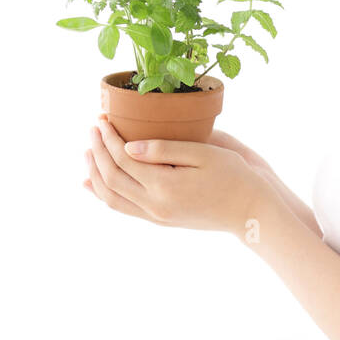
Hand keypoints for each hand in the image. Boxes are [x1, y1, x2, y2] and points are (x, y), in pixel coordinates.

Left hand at [83, 114, 266, 234]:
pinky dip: (104, 195)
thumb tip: (129, 146)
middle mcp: (155, 206)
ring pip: (112, 199)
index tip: (102, 119)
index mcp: (165, 186)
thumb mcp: (204, 154)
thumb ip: (165, 149)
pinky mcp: (161, 220)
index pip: (123, 159)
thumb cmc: (234, 176)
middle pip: (111, 179)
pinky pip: (123, 209)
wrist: (251, 212)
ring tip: (88, 153)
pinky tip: (93, 185)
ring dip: (95, 175)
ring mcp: (157, 217)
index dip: (108, 138)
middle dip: (97, 152)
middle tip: (92, 128)